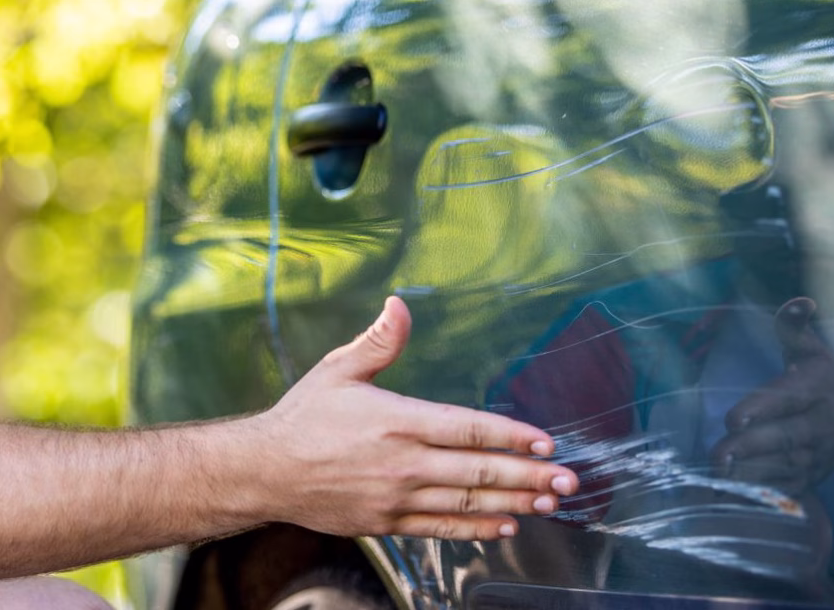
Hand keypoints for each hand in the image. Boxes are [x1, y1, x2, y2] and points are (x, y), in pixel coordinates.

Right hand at [253, 296, 578, 540]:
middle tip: (568, 480)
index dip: (514, 436)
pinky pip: (441, 527)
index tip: (546, 442)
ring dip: (513, 503)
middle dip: (530, 476)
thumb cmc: (302, 418)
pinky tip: (504, 526)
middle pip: (479, 470)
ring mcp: (397, 498)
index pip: (470, 428)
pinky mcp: (387, 523)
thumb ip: (378, 341)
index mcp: (397, 420)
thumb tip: (399, 305)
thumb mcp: (338, 370)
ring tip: (548, 503)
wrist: (265, 471)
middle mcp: (403, 463)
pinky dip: (476, 528)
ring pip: (467, 502)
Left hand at [713, 297, 833, 493]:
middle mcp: (818, 424)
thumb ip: (794, 328)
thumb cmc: (827, 380)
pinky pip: (788, 490)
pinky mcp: (813, 477)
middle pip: (785, 439)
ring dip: (751, 476)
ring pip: (785, 469)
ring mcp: (817, 455)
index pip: (787, 400)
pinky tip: (731, 497)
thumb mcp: (813, 351)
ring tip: (716, 478)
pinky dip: (762, 496)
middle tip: (717, 455)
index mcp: (815, 390)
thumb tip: (797, 302)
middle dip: (750, 449)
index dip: (761, 410)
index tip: (734, 420)